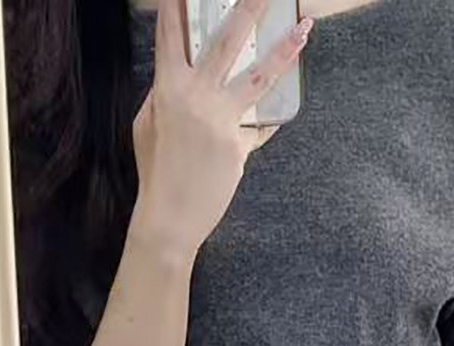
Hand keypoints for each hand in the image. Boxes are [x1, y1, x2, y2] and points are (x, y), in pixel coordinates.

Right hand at [132, 0, 309, 259]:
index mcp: (167, 87)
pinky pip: (259, 125)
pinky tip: (283, 108)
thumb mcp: (149, 124)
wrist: (169, 217)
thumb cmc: (156, 170)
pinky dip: (267, 120)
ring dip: (283, 49)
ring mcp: (220, 119)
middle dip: (246, 9)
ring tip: (303, 29)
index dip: (177, 7)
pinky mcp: (238, 144)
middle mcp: (195, 97)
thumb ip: (165, 94)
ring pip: (258, 76)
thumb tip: (182, 75)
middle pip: (225, 42)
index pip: (171, 35)